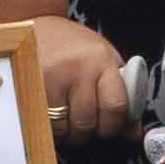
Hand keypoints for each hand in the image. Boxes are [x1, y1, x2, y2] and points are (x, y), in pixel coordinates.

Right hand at [29, 14, 139, 138]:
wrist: (32, 29)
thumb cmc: (72, 47)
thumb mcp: (104, 60)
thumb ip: (122, 95)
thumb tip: (133, 132)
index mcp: (102, 60)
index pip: (116, 106)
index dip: (114, 125)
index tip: (112, 126)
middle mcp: (77, 68)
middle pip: (88, 123)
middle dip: (90, 133)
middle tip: (87, 123)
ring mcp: (51, 78)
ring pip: (65, 129)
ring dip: (68, 133)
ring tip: (68, 117)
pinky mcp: (31, 88)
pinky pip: (45, 125)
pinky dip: (51, 128)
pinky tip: (52, 115)